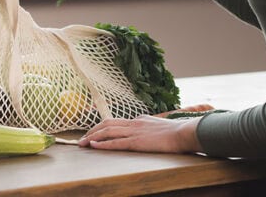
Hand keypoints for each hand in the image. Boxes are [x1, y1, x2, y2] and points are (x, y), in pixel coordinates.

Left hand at [77, 115, 202, 153]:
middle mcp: (134, 123)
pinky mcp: (137, 142)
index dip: (102, 128)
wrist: (184, 133)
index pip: (115, 122)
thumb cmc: (177, 133)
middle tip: (82, 139)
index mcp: (139, 120)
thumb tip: (147, 134)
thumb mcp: (159, 127)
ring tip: (82, 144)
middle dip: (92, 131)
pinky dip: (103, 144)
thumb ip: (150, 129)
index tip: (93, 133)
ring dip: (93, 138)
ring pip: (108, 132)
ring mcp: (135, 132)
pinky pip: (116, 143)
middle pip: (107, 124)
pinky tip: (94, 146)